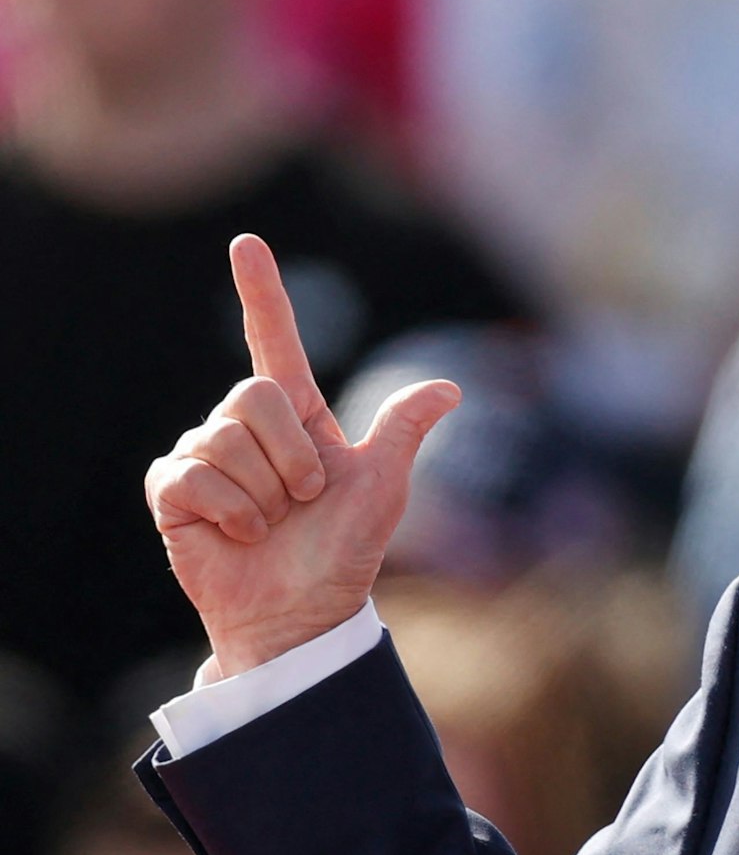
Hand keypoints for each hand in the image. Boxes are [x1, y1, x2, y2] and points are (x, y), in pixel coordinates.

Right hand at [145, 235, 460, 676]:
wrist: (303, 612)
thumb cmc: (343, 551)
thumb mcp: (382, 488)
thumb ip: (402, 431)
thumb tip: (450, 387)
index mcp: (299, 416)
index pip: (275, 340)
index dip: (262, 292)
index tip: (246, 242)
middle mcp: (247, 428)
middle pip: (254, 396)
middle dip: (290, 455)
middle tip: (302, 500)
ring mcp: (205, 457)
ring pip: (222, 439)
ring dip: (261, 492)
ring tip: (271, 524)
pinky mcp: (172, 490)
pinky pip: (190, 476)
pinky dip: (229, 511)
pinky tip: (239, 535)